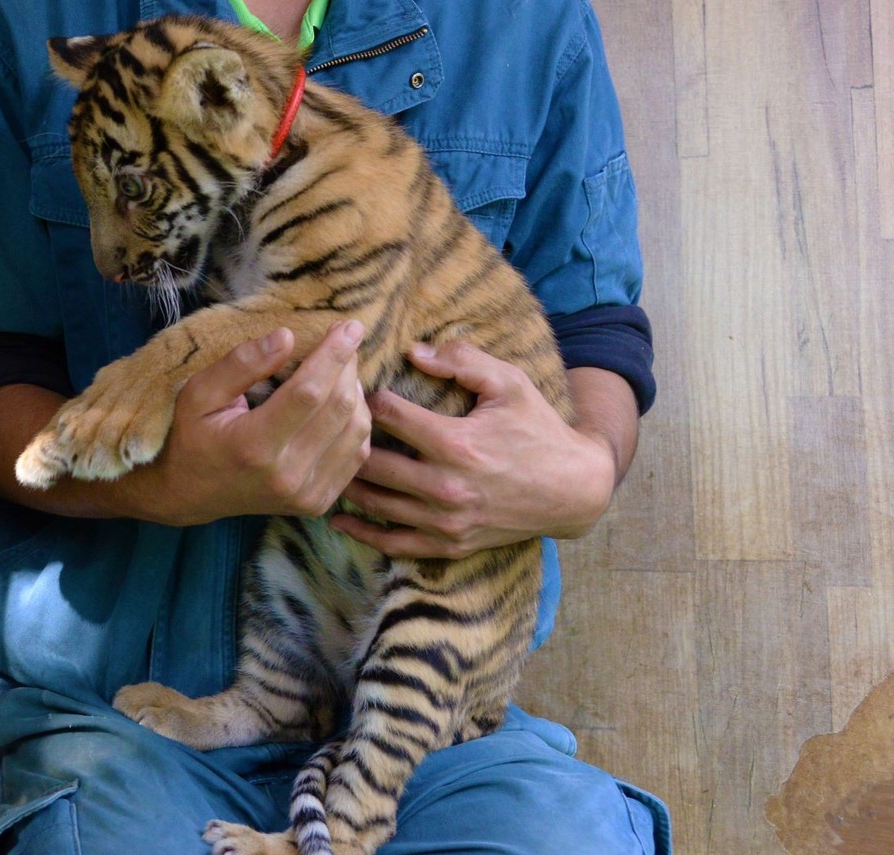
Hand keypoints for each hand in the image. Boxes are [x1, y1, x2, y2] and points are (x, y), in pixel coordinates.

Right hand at [113, 321, 373, 525]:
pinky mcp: (319, 503)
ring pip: (356, 430)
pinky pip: (357, 454)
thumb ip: (241, 364)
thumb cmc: (192, 436)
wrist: (192, 494)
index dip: (333, 356)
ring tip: (340, 370)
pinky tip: (340, 402)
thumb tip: (287, 337)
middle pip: (339, 409)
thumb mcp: (198, 393)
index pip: (308, 393)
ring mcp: (306, 494)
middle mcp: (286, 475)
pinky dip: (356, 421)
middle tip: (345, 339)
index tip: (350, 326)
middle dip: (348, 367)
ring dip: (355, 392)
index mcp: (254, 446)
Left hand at [330, 341, 617, 558]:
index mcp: (456, 443)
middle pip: (373, 462)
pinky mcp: (450, 544)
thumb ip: (462, 359)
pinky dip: (362, 533)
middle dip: (345, 441)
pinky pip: (395, 544)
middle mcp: (446, 486)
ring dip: (345, 483)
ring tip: (320, 463)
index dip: (366, 396)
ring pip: (376, 504)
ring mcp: (447, 521)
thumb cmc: (538, 428)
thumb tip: (413, 350)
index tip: (351, 385)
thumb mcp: (509, 383)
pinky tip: (337, 518)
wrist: (573, 489)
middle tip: (323, 424)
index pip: (389, 415)